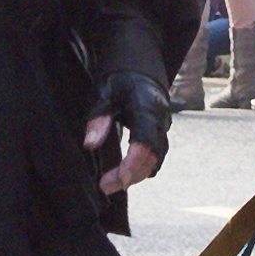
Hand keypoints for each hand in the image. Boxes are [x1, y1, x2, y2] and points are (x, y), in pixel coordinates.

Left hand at [86, 69, 174, 194]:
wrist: (139, 69)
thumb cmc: (120, 79)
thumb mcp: (103, 92)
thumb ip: (98, 117)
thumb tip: (91, 145)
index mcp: (147, 108)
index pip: (145, 144)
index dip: (132, 165)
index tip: (115, 181)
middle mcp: (160, 120)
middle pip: (153, 157)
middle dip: (131, 176)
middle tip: (105, 186)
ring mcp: (163, 127)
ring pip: (156, 159)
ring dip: (136, 174)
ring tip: (111, 183)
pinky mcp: (160, 133)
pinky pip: (155, 156)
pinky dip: (141, 167)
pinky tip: (124, 173)